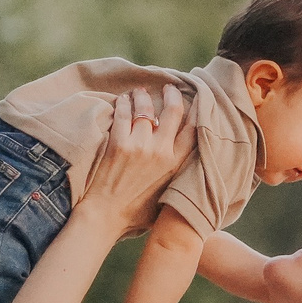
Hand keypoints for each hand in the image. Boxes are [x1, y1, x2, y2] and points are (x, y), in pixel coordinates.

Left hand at [81, 86, 192, 227]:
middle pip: (172, 112)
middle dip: (172, 95)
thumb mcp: (167, 193)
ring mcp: (138, 145)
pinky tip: (123, 99)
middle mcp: (160, 151)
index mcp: (175, 164)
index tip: (194, 101)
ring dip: (144, 96)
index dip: (195, 111)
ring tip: (141, 91)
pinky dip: (123, 103)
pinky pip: (122, 113)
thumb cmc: (136, 211)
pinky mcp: (118, 143)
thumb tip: (185, 162)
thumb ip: (177, 175)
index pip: (192, 129)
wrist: (106, 215)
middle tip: (169, 87)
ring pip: (145, 108)